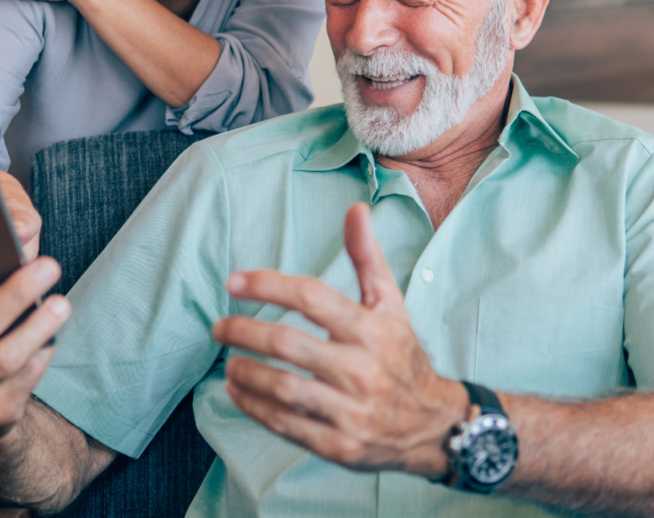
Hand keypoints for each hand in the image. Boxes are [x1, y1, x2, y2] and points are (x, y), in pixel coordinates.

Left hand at [212, 203, 467, 477]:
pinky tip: (237, 392)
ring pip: (283, 388)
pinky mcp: (339, 445)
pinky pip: (287, 425)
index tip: (233, 283)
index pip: (310, 297)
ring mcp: (351, 410)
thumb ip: (367, 258)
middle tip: (219, 327)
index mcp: (371, 329)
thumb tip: (355, 208)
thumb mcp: (391, 304)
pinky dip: (254, 408)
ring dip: (246, 373)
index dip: (267, 286)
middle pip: (288, 344)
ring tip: (228, 362)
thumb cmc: (402, 356)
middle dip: (244, 332)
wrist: (435, 425)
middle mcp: (362, 369)